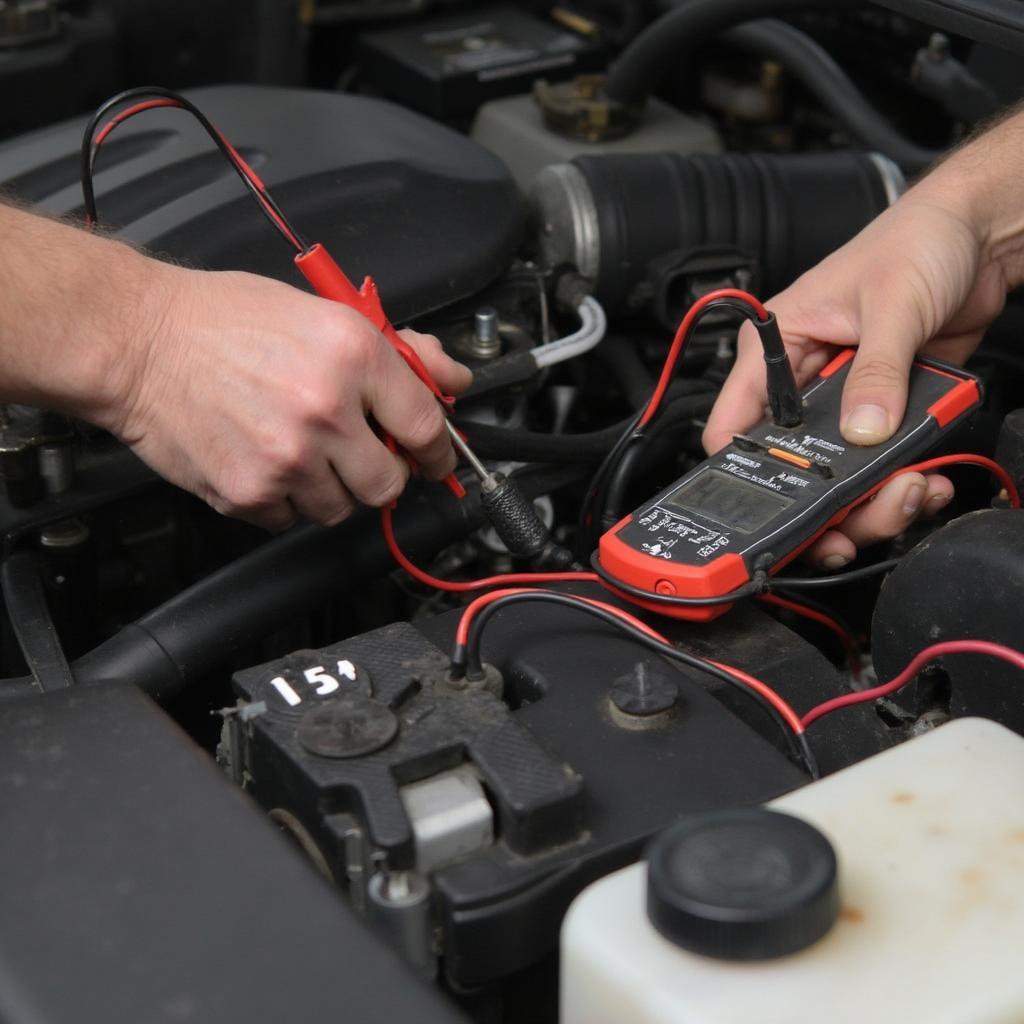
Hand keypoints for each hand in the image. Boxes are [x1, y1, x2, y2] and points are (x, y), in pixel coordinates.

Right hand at [110, 263, 471, 530]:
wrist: (136, 342)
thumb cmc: (222, 320)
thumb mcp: (322, 312)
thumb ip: (398, 351)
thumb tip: (449, 378)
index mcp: (353, 356)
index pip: (428, 427)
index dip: (439, 452)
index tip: (435, 460)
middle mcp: (325, 411)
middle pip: (389, 484)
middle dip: (380, 474)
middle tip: (358, 455)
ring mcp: (286, 458)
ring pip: (340, 509)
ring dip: (329, 488)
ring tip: (297, 449)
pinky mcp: (248, 493)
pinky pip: (289, 519)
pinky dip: (283, 499)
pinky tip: (263, 460)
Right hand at [703, 190, 1010, 568]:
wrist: (977, 234)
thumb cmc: (917, 239)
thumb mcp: (894, 304)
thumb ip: (879, 371)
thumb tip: (865, 430)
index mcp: (776, 347)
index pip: (734, 422)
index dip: (745, 470)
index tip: (778, 503)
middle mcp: (802, 379)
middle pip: (791, 463)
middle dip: (825, 498)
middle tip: (858, 515)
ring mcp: (843, 399)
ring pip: (837, 472)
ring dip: (872, 496)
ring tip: (910, 491)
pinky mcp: (883, 409)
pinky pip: (881, 462)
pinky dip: (904, 479)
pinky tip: (928, 477)